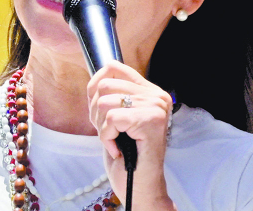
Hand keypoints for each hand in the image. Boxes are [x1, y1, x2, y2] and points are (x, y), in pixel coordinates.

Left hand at [88, 61, 176, 210]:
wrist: (139, 185)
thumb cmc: (126, 153)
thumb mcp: (117, 116)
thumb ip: (111, 95)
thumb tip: (96, 79)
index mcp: (149, 91)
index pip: (113, 67)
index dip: (95, 86)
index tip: (98, 110)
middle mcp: (157, 95)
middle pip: (104, 86)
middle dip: (95, 112)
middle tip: (108, 132)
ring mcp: (156, 107)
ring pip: (105, 102)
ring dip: (101, 127)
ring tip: (114, 140)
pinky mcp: (151, 121)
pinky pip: (112, 119)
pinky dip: (107, 136)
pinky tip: (117, 148)